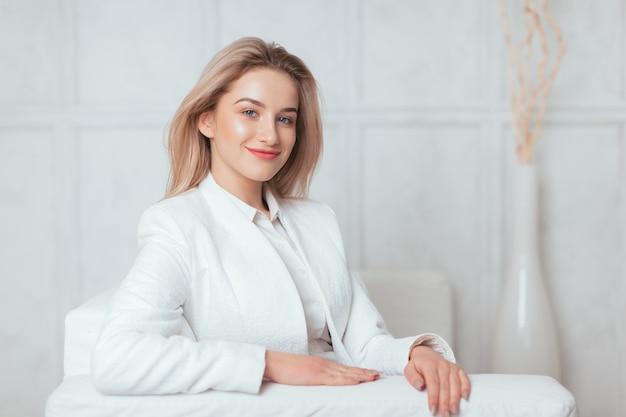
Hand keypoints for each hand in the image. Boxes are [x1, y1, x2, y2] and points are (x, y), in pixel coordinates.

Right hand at [264, 350, 380, 385]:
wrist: (272, 362)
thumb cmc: (284, 368)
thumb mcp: (302, 371)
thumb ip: (312, 374)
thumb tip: (318, 379)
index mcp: (321, 364)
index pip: (343, 368)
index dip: (357, 370)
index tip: (369, 371)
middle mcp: (324, 365)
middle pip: (348, 369)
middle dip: (364, 372)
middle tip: (379, 373)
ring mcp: (320, 369)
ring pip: (345, 373)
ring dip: (361, 375)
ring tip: (374, 376)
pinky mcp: (315, 376)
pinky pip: (335, 380)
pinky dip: (347, 380)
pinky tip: (357, 381)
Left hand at [404, 346, 470, 416]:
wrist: (426, 354)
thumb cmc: (418, 365)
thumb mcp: (409, 368)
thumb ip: (412, 376)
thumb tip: (419, 385)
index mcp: (429, 365)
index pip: (432, 383)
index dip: (433, 397)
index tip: (433, 409)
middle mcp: (442, 365)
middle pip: (445, 386)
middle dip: (445, 402)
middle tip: (444, 414)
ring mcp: (451, 367)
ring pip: (455, 384)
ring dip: (455, 398)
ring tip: (453, 410)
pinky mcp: (458, 369)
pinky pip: (464, 378)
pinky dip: (466, 387)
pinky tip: (465, 397)